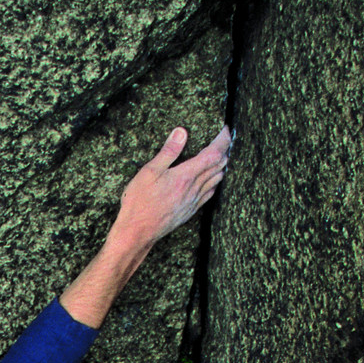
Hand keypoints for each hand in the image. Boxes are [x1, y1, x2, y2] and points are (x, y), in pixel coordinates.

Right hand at [59, 123, 230, 327]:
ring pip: (217, 180)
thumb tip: (182, 132)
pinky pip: (209, 194)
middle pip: (219, 166)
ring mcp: (193, 201)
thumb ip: (168, 151)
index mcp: (186, 176)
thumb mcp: (149, 171)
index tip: (225, 130)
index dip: (223, 140)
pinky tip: (211, 180)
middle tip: (224, 139)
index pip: (213, 154)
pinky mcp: (190, 211)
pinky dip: (215, 182)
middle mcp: (194, 189)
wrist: (138, 232)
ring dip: (222, 166)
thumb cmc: (139, 202)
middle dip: (225, 151)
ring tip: (221, 156)